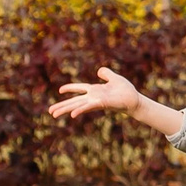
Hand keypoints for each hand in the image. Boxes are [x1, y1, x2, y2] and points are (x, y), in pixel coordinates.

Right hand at [50, 66, 182, 135]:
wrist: (135, 100)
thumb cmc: (126, 91)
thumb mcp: (114, 78)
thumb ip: (106, 74)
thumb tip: (99, 71)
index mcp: (95, 90)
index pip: (79, 89)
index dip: (70, 88)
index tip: (60, 90)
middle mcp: (93, 97)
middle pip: (74, 101)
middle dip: (62, 106)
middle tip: (50, 111)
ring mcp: (96, 101)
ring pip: (77, 106)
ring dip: (65, 110)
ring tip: (54, 114)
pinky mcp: (101, 104)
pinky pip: (88, 107)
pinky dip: (80, 110)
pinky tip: (71, 115)